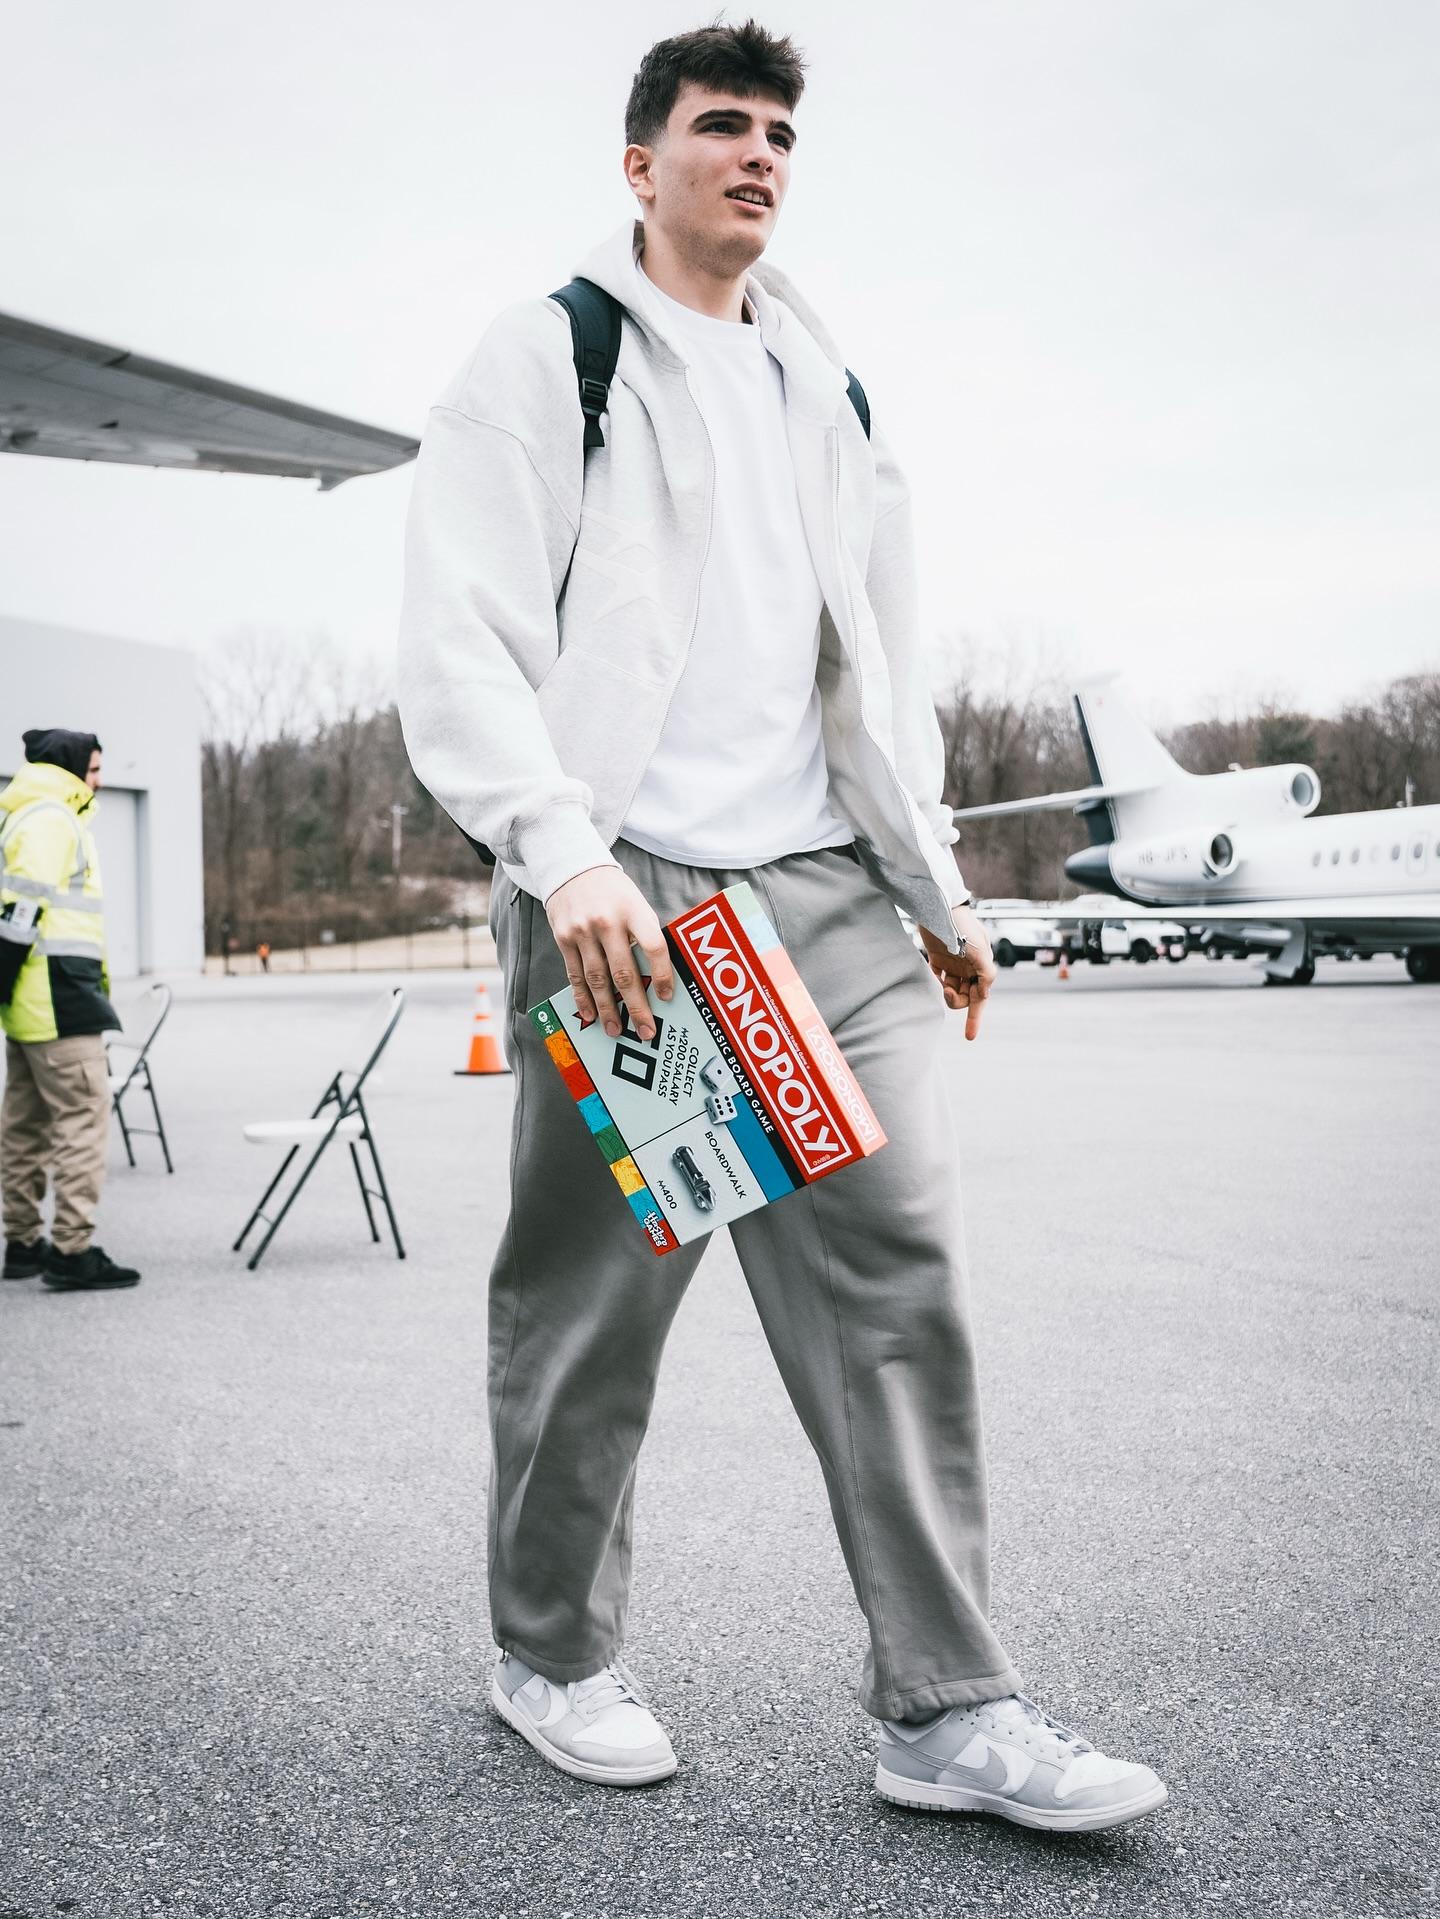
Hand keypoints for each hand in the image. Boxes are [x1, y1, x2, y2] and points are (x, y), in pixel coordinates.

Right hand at [545, 866, 673, 1042]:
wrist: (572, 868)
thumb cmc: (613, 891)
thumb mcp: (636, 903)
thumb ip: (645, 934)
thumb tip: (658, 978)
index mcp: (633, 911)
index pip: (654, 947)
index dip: (663, 975)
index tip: (667, 998)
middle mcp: (607, 922)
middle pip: (624, 972)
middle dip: (636, 1006)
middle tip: (645, 1031)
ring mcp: (583, 931)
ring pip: (597, 979)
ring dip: (608, 1009)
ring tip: (616, 1030)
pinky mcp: (564, 938)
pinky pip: (575, 974)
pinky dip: (583, 998)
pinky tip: (590, 1015)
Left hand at [917, 904, 996, 1040]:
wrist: (939, 905)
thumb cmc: (962, 926)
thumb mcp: (979, 950)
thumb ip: (986, 972)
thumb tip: (985, 994)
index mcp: (982, 966)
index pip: (981, 997)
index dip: (975, 1017)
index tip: (970, 1037)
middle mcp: (969, 967)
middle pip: (965, 996)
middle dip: (958, 1001)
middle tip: (947, 991)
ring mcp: (953, 964)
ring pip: (951, 990)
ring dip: (946, 993)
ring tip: (941, 985)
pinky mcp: (936, 957)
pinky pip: (936, 978)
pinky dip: (934, 982)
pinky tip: (932, 978)